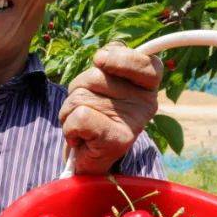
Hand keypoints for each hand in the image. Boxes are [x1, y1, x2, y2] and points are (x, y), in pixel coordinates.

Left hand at [58, 41, 162, 173]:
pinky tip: (79, 138)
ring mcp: (134, 123)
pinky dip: (68, 127)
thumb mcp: (103, 82)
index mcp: (147, 86)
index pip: (143, 60)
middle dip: (78, 88)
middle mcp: (146, 103)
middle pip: (95, 74)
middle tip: (87, 109)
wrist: (89, 160)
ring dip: (69, 109)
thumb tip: (102, 56)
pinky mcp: (117, 141)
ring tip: (82, 124)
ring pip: (81, 95)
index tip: (101, 60)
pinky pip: (79, 117)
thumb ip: (109, 61)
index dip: (118, 56)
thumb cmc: (94, 115)